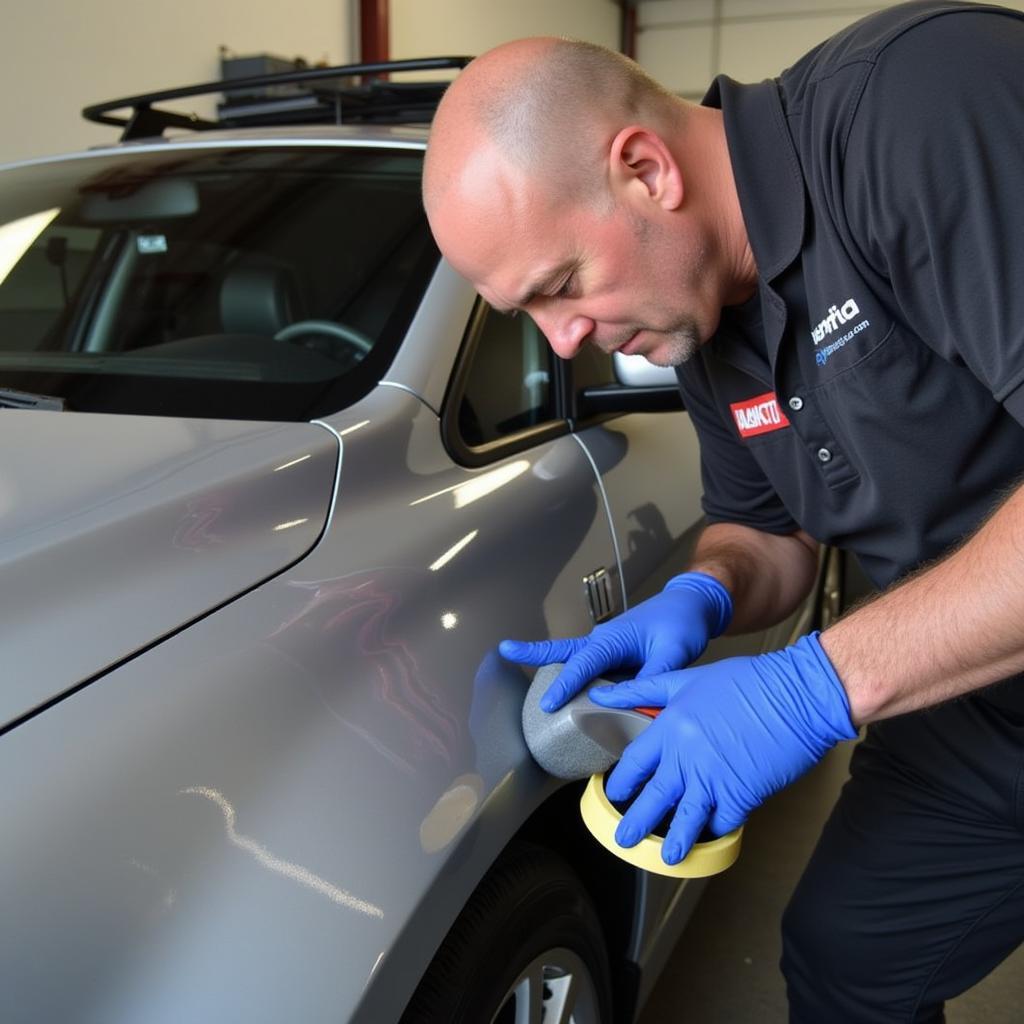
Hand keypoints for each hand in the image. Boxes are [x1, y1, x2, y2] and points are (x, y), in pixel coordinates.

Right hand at [499, 572, 732, 710]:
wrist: (691, 605)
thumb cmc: (682, 622)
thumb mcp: (675, 650)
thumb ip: (654, 675)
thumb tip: (635, 698)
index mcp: (614, 638)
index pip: (584, 663)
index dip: (566, 684)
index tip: (549, 704)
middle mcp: (604, 641)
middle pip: (563, 650)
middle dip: (534, 652)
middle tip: (504, 650)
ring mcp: (606, 647)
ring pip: (570, 656)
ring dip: (545, 661)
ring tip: (514, 662)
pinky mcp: (613, 655)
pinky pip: (587, 666)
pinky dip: (570, 674)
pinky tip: (564, 691)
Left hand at [589, 632, 856, 863]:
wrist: (798, 695)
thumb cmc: (748, 681)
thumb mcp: (688, 679)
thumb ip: (643, 690)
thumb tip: (602, 694)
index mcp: (670, 725)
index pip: (634, 762)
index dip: (622, 782)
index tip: (615, 793)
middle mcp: (687, 755)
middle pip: (653, 797)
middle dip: (636, 822)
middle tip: (624, 839)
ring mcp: (714, 778)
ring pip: (686, 818)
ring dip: (675, 841)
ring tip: (666, 857)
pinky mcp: (742, 794)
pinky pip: (723, 821)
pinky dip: (717, 829)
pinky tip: (713, 835)